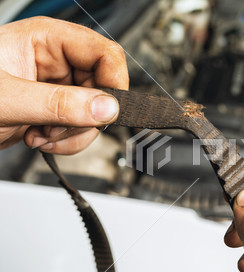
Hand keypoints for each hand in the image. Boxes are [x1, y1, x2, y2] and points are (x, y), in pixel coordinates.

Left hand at [0, 17, 128, 153]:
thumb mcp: (6, 99)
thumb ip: (58, 104)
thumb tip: (106, 108)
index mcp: (47, 40)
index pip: (104, 53)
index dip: (113, 81)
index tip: (107, 110)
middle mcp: (57, 61)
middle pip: (104, 87)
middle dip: (87, 116)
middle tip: (61, 128)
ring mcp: (57, 87)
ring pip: (96, 112)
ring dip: (75, 133)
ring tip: (43, 135)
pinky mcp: (55, 110)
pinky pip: (81, 127)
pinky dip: (68, 140)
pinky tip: (42, 139)